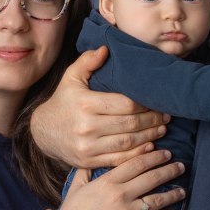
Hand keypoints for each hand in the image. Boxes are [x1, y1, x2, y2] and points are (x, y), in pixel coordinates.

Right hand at [30, 47, 169, 167]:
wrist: (43, 132)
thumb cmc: (63, 101)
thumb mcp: (71, 78)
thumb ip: (87, 62)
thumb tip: (106, 49)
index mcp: (86, 104)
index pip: (126, 104)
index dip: (146, 104)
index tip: (158, 102)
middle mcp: (87, 126)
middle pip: (130, 124)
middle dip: (152, 120)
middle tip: (166, 116)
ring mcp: (88, 146)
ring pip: (128, 143)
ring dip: (150, 137)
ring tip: (162, 129)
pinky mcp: (89, 161)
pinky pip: (119, 160)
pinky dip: (138, 155)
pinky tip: (149, 147)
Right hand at [44, 149, 185, 209]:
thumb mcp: (74, 190)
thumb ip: (84, 174)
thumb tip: (89, 162)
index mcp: (107, 182)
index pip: (136, 164)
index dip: (153, 157)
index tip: (164, 153)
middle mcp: (120, 195)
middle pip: (151, 178)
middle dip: (169, 170)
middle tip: (180, 166)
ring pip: (157, 199)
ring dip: (173, 193)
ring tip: (182, 190)